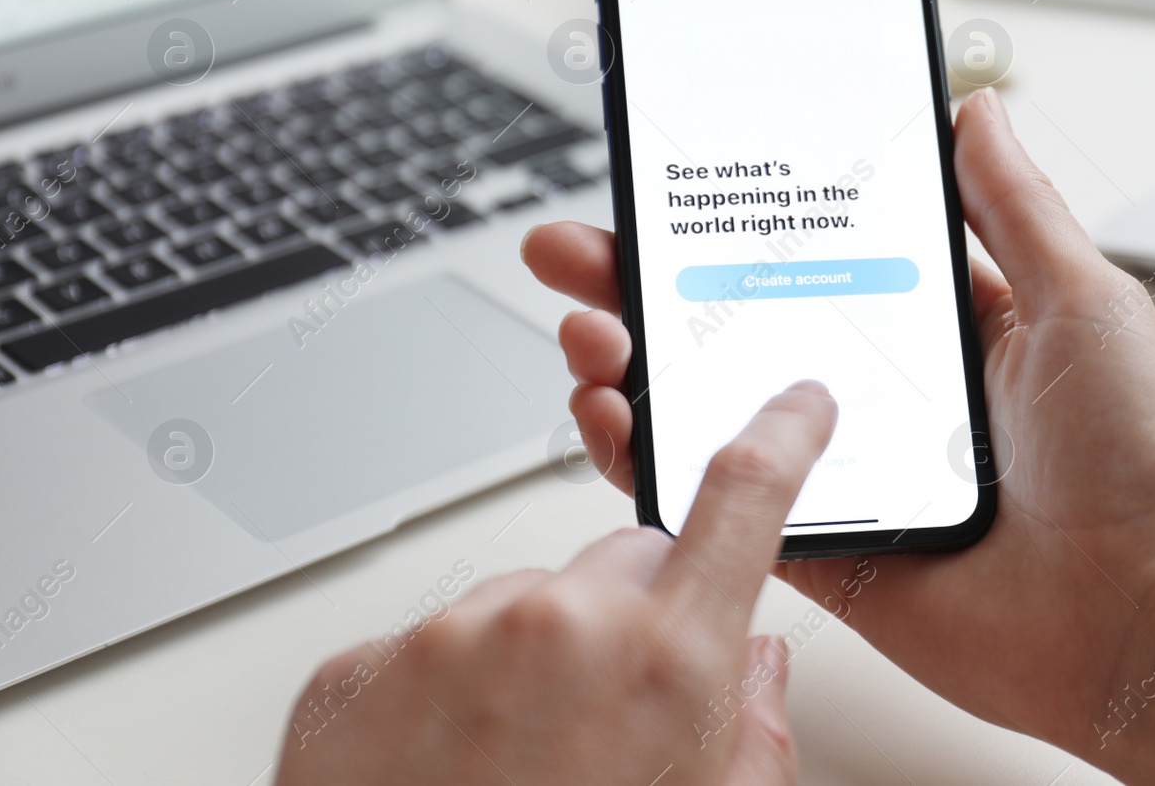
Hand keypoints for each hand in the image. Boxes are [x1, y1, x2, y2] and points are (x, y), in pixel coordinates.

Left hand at [275, 382, 838, 785]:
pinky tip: (448, 770)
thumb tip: (758, 670)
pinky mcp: (359, 670)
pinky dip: (444, 694)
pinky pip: (427, 647)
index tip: (795, 406)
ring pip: (520, 605)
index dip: (782, 437)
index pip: (745, 498)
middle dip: (632, 616)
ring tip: (514, 764)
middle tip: (610, 717)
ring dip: (529, 661)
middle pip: (623, 562)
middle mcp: (557, 627)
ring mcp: (447, 641)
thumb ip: (757, 736)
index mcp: (667, 662)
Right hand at [523, 87, 1154, 785]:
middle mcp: (877, 392)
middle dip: (641, 280)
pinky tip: (610, 421)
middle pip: (733, 322)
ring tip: (583, 328)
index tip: (667, 180)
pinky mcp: (823, 544)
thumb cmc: (1140, 461)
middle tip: (575, 247)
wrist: (1152, 614)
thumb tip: (977, 107)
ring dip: (630, 364)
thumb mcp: (1083, 297)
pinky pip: (719, 499)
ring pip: (709, 407)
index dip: (730, 219)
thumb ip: (1013, 203)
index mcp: (934, 326)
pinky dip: (651, 464)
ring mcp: (842, 468)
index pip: (806, 254)